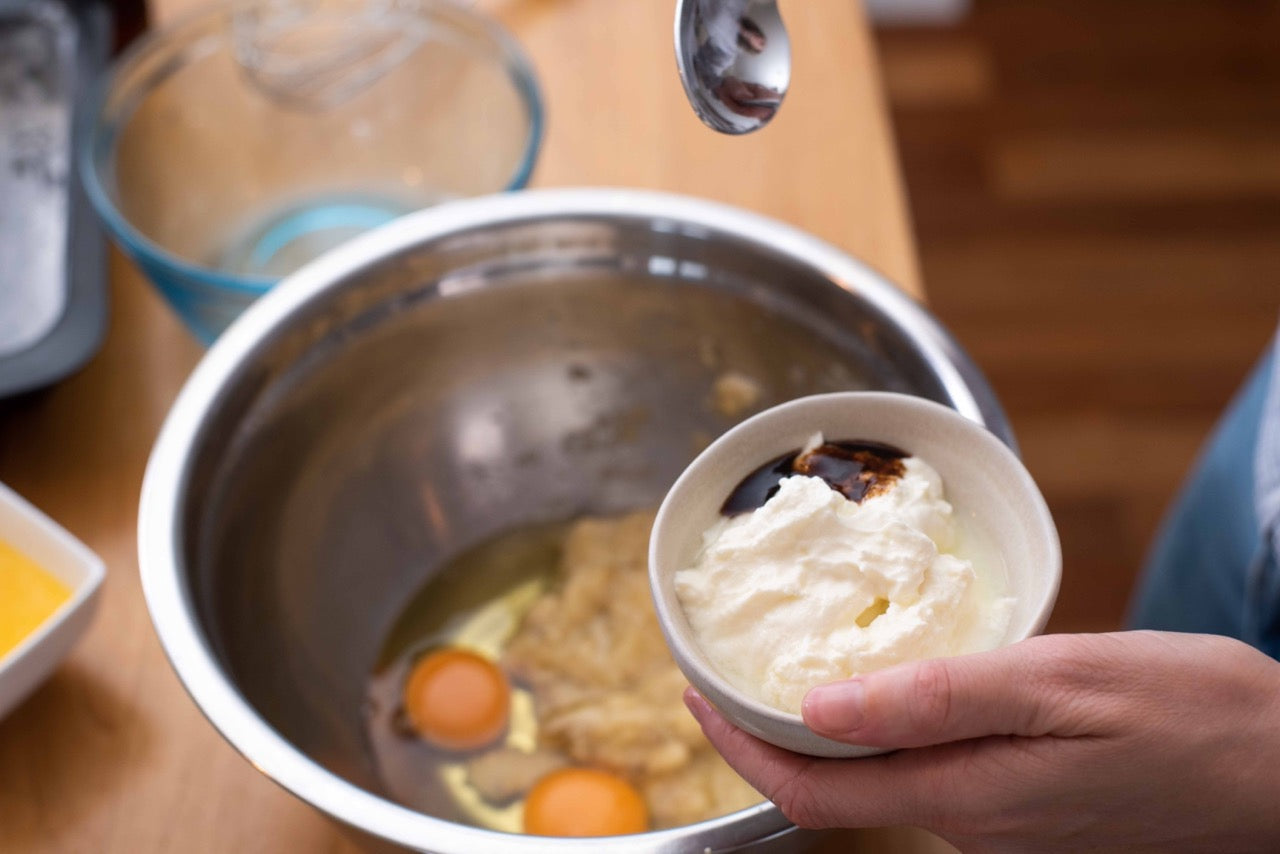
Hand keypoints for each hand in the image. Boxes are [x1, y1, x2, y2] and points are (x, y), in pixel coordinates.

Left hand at [684, 631, 1279, 852]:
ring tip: (782, 667)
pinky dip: (880, 735)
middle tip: (722, 670)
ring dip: (818, 734)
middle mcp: (971, 823)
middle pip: (833, 790)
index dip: (737, 746)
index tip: (691, 691)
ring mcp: (1001, 823)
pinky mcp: (1029, 809)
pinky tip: (881, 687)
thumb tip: (820, 709)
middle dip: (762, 738)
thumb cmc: (1190, 715)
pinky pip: (927, 774)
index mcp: (965, 793)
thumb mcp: (1059, 683)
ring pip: (877, 782)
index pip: (811, 787)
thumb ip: (936, 699)